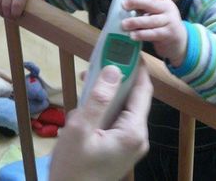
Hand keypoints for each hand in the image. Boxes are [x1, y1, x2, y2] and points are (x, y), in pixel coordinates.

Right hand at [49, 64, 151, 180]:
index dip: (137, 66)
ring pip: (124, 107)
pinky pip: (118, 119)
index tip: (127, 47)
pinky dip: (106, 106)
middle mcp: (138, 137)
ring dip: (109, 91)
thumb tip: (114, 69)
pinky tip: (88, 102)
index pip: (143, 90)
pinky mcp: (121, 148)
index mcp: (133, 131)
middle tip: (98, 62)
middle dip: (118, 77)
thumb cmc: (72, 168)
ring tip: (88, 80)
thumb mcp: (80, 130)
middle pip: (134, 97)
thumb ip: (98, 98)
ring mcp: (130, 144)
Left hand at [122, 0, 186, 66]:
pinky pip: (154, 33)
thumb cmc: (161, 23)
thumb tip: (123, 3)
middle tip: (123, 5)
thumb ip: (143, 6)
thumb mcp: (155, 11)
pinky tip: (132, 36)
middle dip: (136, 2)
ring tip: (124, 25)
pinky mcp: (169, 34)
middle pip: (152, 2)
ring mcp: (169, 21)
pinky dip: (142, 34)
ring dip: (136, 22)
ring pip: (151, 20)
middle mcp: (167, 7)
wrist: (179, 40)